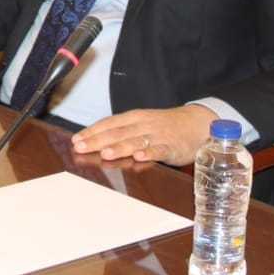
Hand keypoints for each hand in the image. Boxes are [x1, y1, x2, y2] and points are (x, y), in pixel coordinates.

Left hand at [71, 104, 216, 166]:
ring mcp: (158, 134)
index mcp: (134, 118)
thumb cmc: (166, 126)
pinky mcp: (172, 146)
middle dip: (97, 140)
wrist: (198, 123)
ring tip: (105, 153)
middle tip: (80, 147)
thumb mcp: (142, 124)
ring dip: (119, 147)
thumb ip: (123, 132)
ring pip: (135, 141)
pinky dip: (149, 153)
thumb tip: (97, 142)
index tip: (76, 140)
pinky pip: (159, 149)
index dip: (91, 131)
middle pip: (117, 132)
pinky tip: (139, 156)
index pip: (108, 123)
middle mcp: (143, 124)